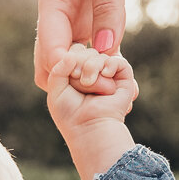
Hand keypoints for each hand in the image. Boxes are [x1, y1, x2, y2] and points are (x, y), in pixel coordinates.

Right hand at [34, 0, 153, 89]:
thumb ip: (108, 3)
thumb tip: (104, 49)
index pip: (49, 46)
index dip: (65, 70)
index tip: (92, 81)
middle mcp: (64, 7)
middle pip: (56, 60)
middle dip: (75, 79)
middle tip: (107, 89)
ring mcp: (82, 9)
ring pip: (77, 57)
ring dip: (93, 74)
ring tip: (118, 85)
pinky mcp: (102, 6)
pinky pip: (98, 43)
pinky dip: (107, 59)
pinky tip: (123, 70)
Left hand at [47, 44, 137, 179]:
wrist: (90, 129)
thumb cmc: (70, 114)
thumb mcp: (56, 88)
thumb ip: (59, 66)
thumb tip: (76, 51)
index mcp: (75, 75)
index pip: (73, 51)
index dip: (69, 58)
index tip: (68, 76)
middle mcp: (92, 73)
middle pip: (86, 50)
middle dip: (80, 62)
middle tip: (79, 80)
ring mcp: (107, 76)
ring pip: (100, 55)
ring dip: (92, 66)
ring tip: (88, 83)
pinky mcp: (122, 80)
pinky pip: (118, 62)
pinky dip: (111, 64)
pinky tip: (105, 74)